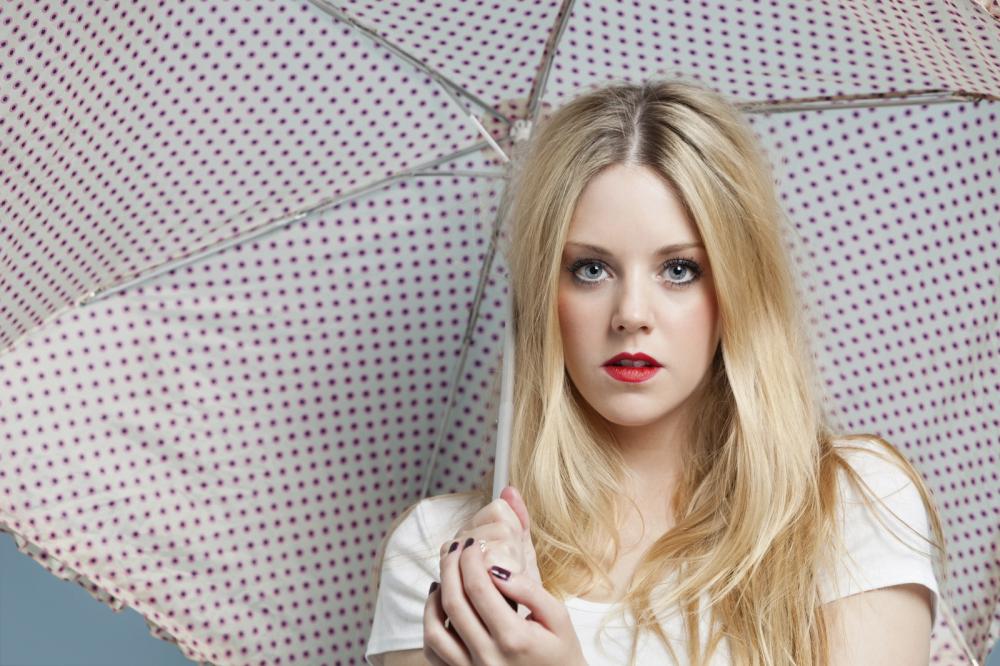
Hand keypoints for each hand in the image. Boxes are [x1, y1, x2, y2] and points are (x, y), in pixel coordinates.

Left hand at [423, 502, 586, 664]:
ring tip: (445, 576)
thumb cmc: (561, 653)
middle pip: (454, 602)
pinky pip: (434, 652)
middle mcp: (487, 655)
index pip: (478, 588)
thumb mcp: (558, 617)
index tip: (472, 544)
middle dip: (451, 567)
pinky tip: (438, 606)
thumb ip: (529, 591)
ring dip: (435, 597)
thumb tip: (497, 568)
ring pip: (435, 629)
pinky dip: (430, 626)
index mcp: (513, 637)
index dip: (470, 560)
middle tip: (456, 548)